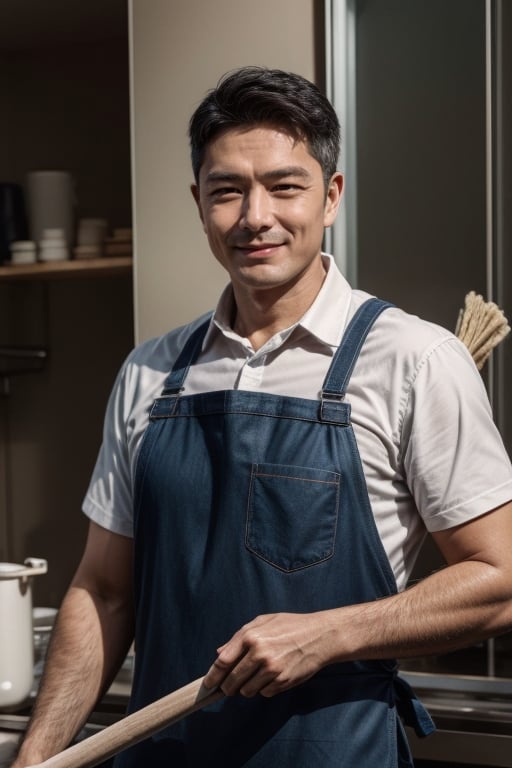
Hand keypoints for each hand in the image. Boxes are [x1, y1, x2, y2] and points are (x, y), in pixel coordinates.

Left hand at [203, 612, 333, 697]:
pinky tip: (272, 677)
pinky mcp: (283, 681)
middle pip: (232, 681)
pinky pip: (264, 693)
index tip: (208, 684)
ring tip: (256, 677)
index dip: (212, 676)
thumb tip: (219, 654)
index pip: (223, 662)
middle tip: (229, 687)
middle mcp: (259, 653)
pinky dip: (264, 689)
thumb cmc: (290, 625)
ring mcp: (271, 669)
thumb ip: (239, 637)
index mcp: (250, 636)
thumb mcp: (263, 622)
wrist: (320, 636)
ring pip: (247, 691)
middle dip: (228, 687)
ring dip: (247, 688)